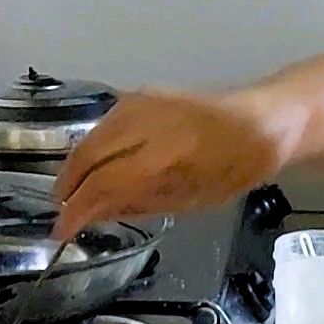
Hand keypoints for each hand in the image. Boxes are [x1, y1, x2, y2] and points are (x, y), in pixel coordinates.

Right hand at [52, 89, 293, 238]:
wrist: (262, 121)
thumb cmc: (235, 168)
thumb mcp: (191, 200)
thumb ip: (138, 204)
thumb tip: (93, 213)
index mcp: (164, 155)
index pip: (102, 184)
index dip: (76, 210)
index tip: (61, 231)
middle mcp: (147, 122)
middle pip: (87, 155)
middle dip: (69, 188)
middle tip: (63, 212)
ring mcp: (143, 101)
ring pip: (91, 136)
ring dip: (76, 166)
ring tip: (74, 193)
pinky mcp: (143, 92)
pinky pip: (105, 123)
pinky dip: (93, 146)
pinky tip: (94, 166)